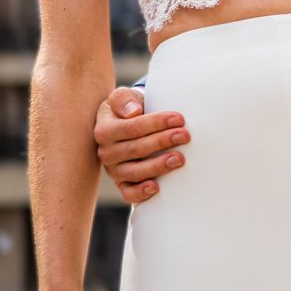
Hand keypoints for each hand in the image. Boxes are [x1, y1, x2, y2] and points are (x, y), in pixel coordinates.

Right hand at [93, 87, 189, 203]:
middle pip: (135, 149)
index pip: (130, 128)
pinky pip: (128, 193)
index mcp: (105, 130)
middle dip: (162, 142)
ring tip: (179, 158)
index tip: (179, 118)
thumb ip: (122, 99)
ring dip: (157, 166)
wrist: (131, 123)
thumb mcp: (123, 97)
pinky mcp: (123, 184)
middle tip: (185, 136)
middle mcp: (107, 152)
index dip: (155, 123)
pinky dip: (140, 192)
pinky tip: (156, 187)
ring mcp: (114, 170)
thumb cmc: (131, 108)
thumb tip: (133, 111)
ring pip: (133, 172)